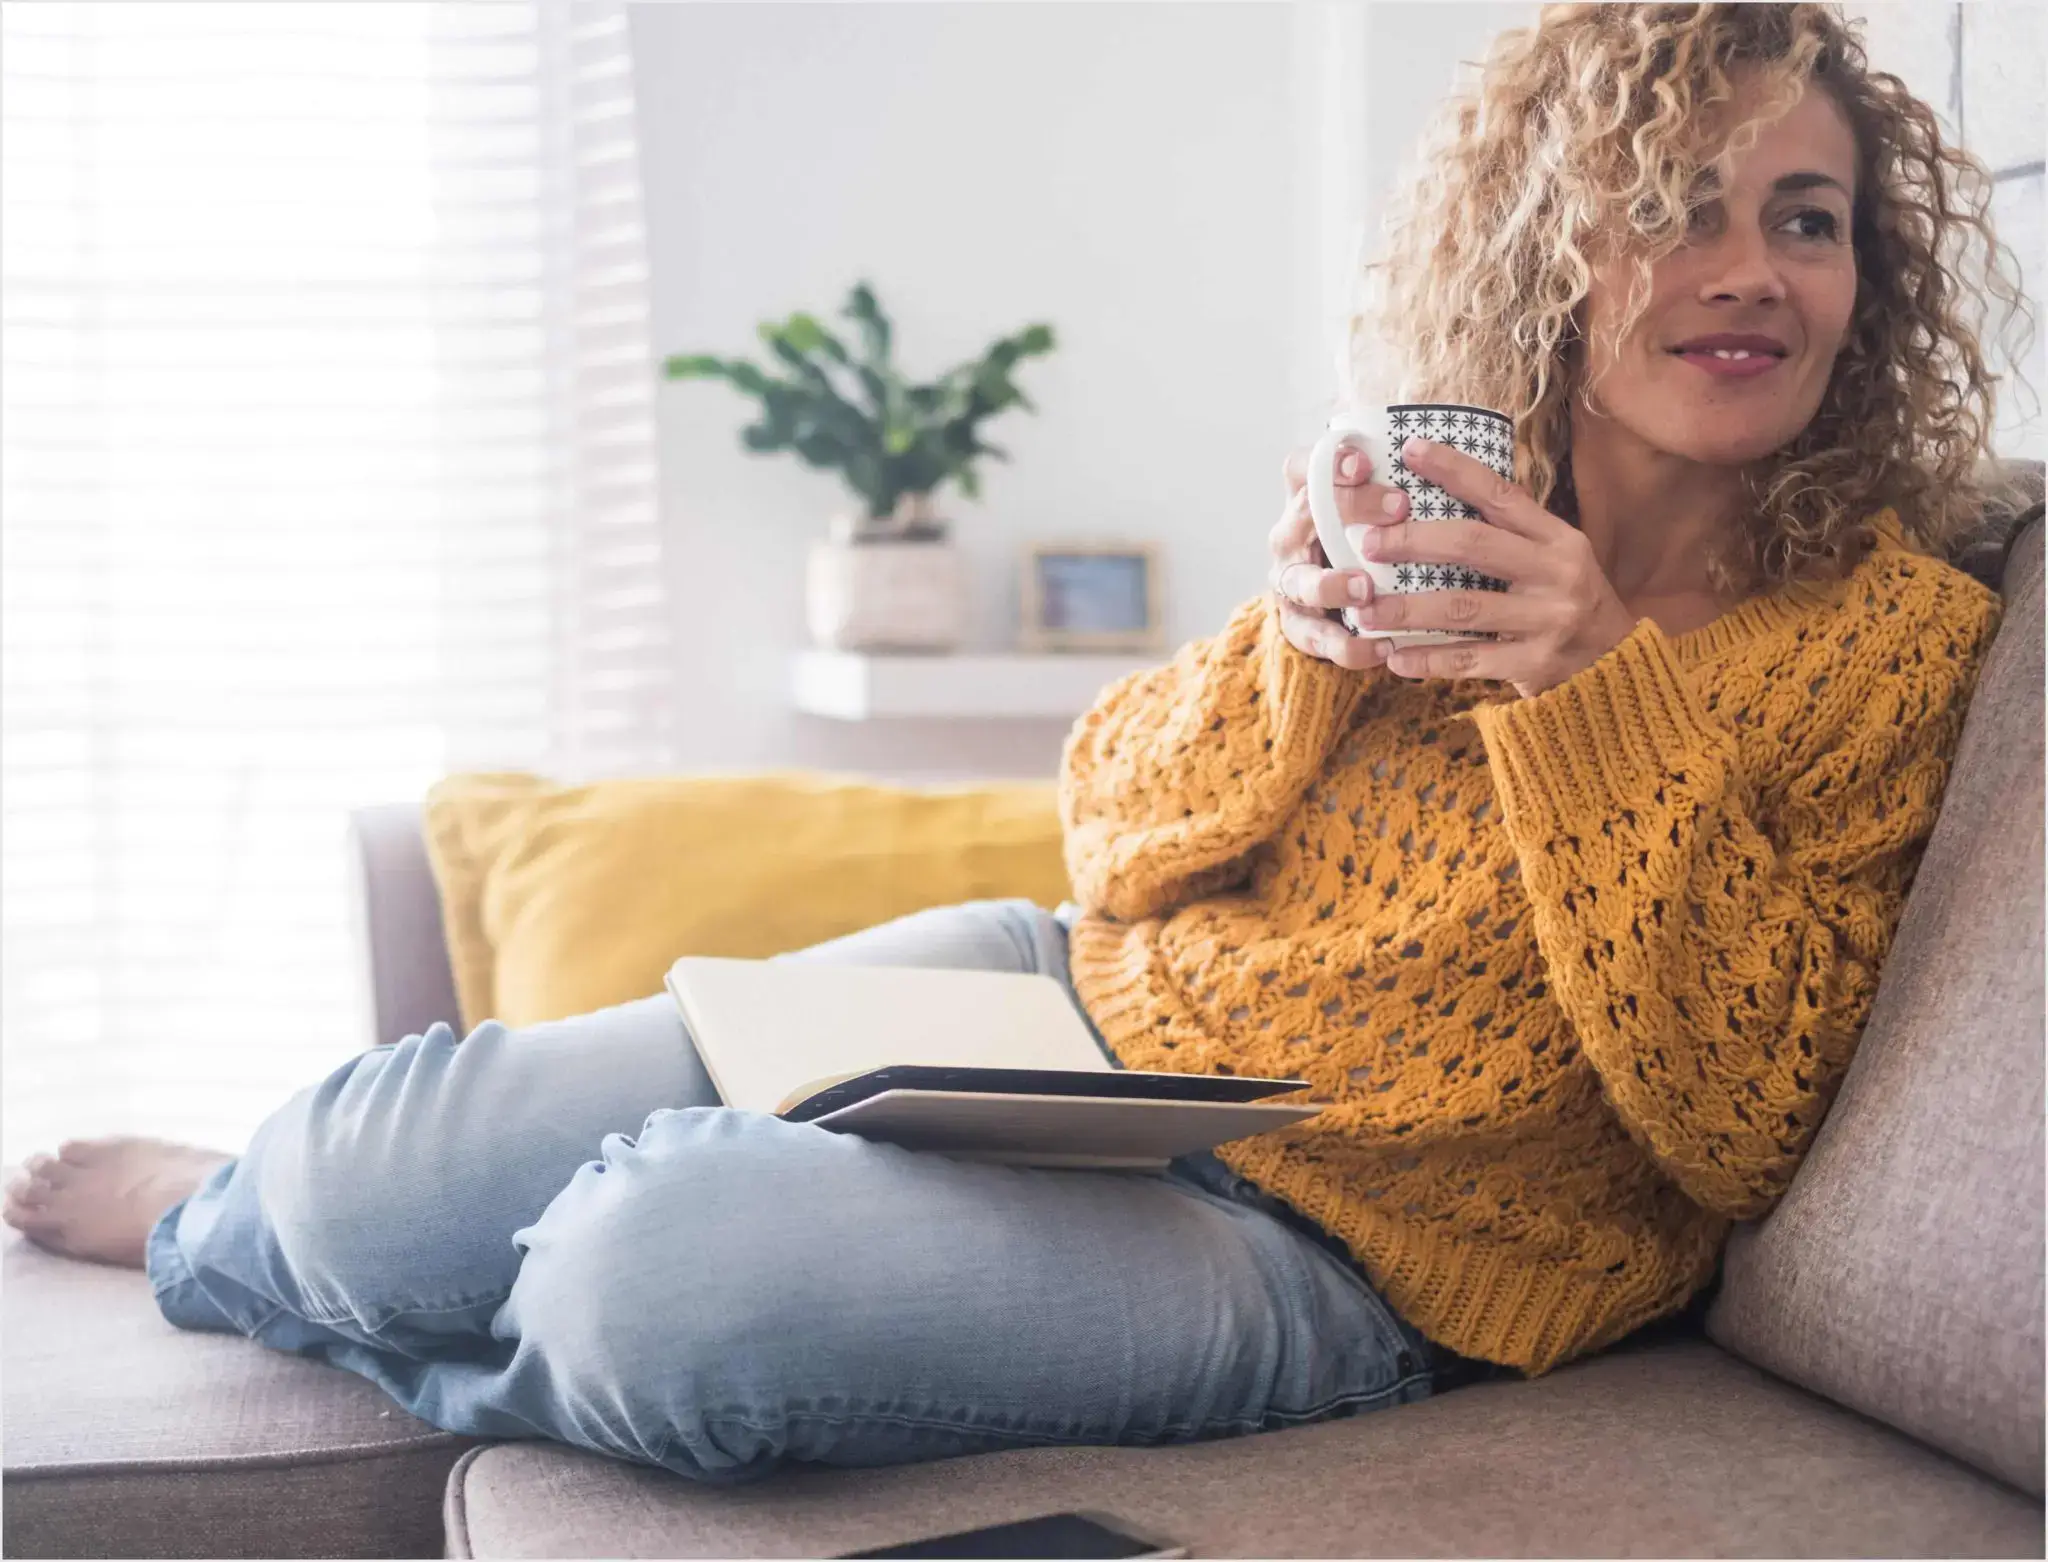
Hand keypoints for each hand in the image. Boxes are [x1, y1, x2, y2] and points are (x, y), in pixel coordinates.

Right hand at [1268, 444, 1407, 672]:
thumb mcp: (1380, 510)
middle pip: (1304, 513)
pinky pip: (1316, 637)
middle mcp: (1290, 536)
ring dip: (1332, 584)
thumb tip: (1451, 457)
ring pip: (1299, 581)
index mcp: (1306, 499)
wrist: (1338, 603)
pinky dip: (1348, 646)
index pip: (1304, 468)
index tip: (1365, 461)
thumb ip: (1398, 486)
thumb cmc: (1373, 542)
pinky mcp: (1298, 626)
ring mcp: (1290, 582)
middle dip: (1349, 507)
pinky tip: (1382, 647)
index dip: (1329, 462)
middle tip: (1399, 506)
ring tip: (1367, 589)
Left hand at [1345, 436, 1640, 697]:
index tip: (1410, 450)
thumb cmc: (1569, 602)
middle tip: (1368, 543)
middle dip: (1413, 540)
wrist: (1618, 667)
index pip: (1500, 494)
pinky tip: (1394, 657)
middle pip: (1473, 545)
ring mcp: (1547, 620)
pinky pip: (1469, 660)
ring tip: (1363, 611)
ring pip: (1462, 607)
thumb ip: (1510, 534)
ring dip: (1406, 610)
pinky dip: (1427, 659)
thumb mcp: (1555, 559)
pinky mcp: (1535, 664)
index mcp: (1558, 539)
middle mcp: (1556, 574)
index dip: (1454, 469)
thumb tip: (1439, 495)